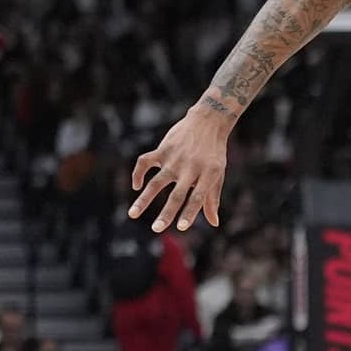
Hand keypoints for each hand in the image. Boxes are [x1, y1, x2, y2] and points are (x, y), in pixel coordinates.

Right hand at [129, 107, 227, 231]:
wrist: (208, 120)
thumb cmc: (214, 152)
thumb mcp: (218, 173)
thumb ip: (212, 198)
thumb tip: (214, 223)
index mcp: (208, 174)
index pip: (198, 198)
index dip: (190, 213)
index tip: (181, 228)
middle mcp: (190, 168)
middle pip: (177, 194)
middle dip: (167, 213)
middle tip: (156, 229)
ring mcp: (175, 159)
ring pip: (156, 182)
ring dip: (144, 199)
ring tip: (132, 214)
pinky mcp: (163, 149)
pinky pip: (145, 162)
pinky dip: (138, 173)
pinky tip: (136, 187)